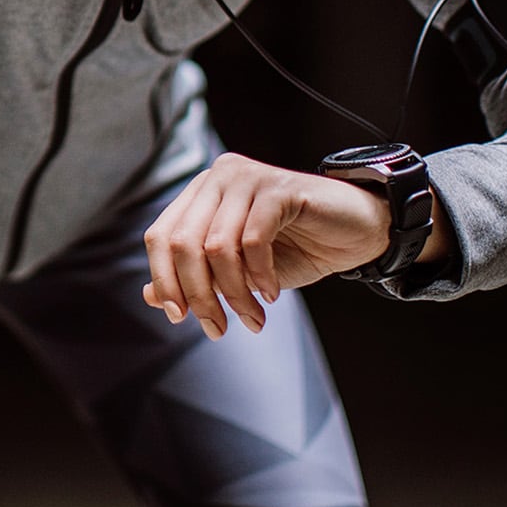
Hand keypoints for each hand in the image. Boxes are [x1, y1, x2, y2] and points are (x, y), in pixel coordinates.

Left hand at [141, 151, 394, 338]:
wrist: (355, 233)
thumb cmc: (295, 249)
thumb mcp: (238, 272)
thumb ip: (196, 277)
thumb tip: (151, 297)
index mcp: (200, 193)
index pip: (160, 236)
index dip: (163, 279)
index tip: (179, 317)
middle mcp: (217, 178)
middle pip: (183, 243)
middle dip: (198, 295)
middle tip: (218, 328)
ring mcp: (247, 178)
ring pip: (217, 247)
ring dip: (234, 294)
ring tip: (253, 318)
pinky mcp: (278, 188)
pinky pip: (253, 240)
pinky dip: (259, 275)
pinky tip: (272, 293)